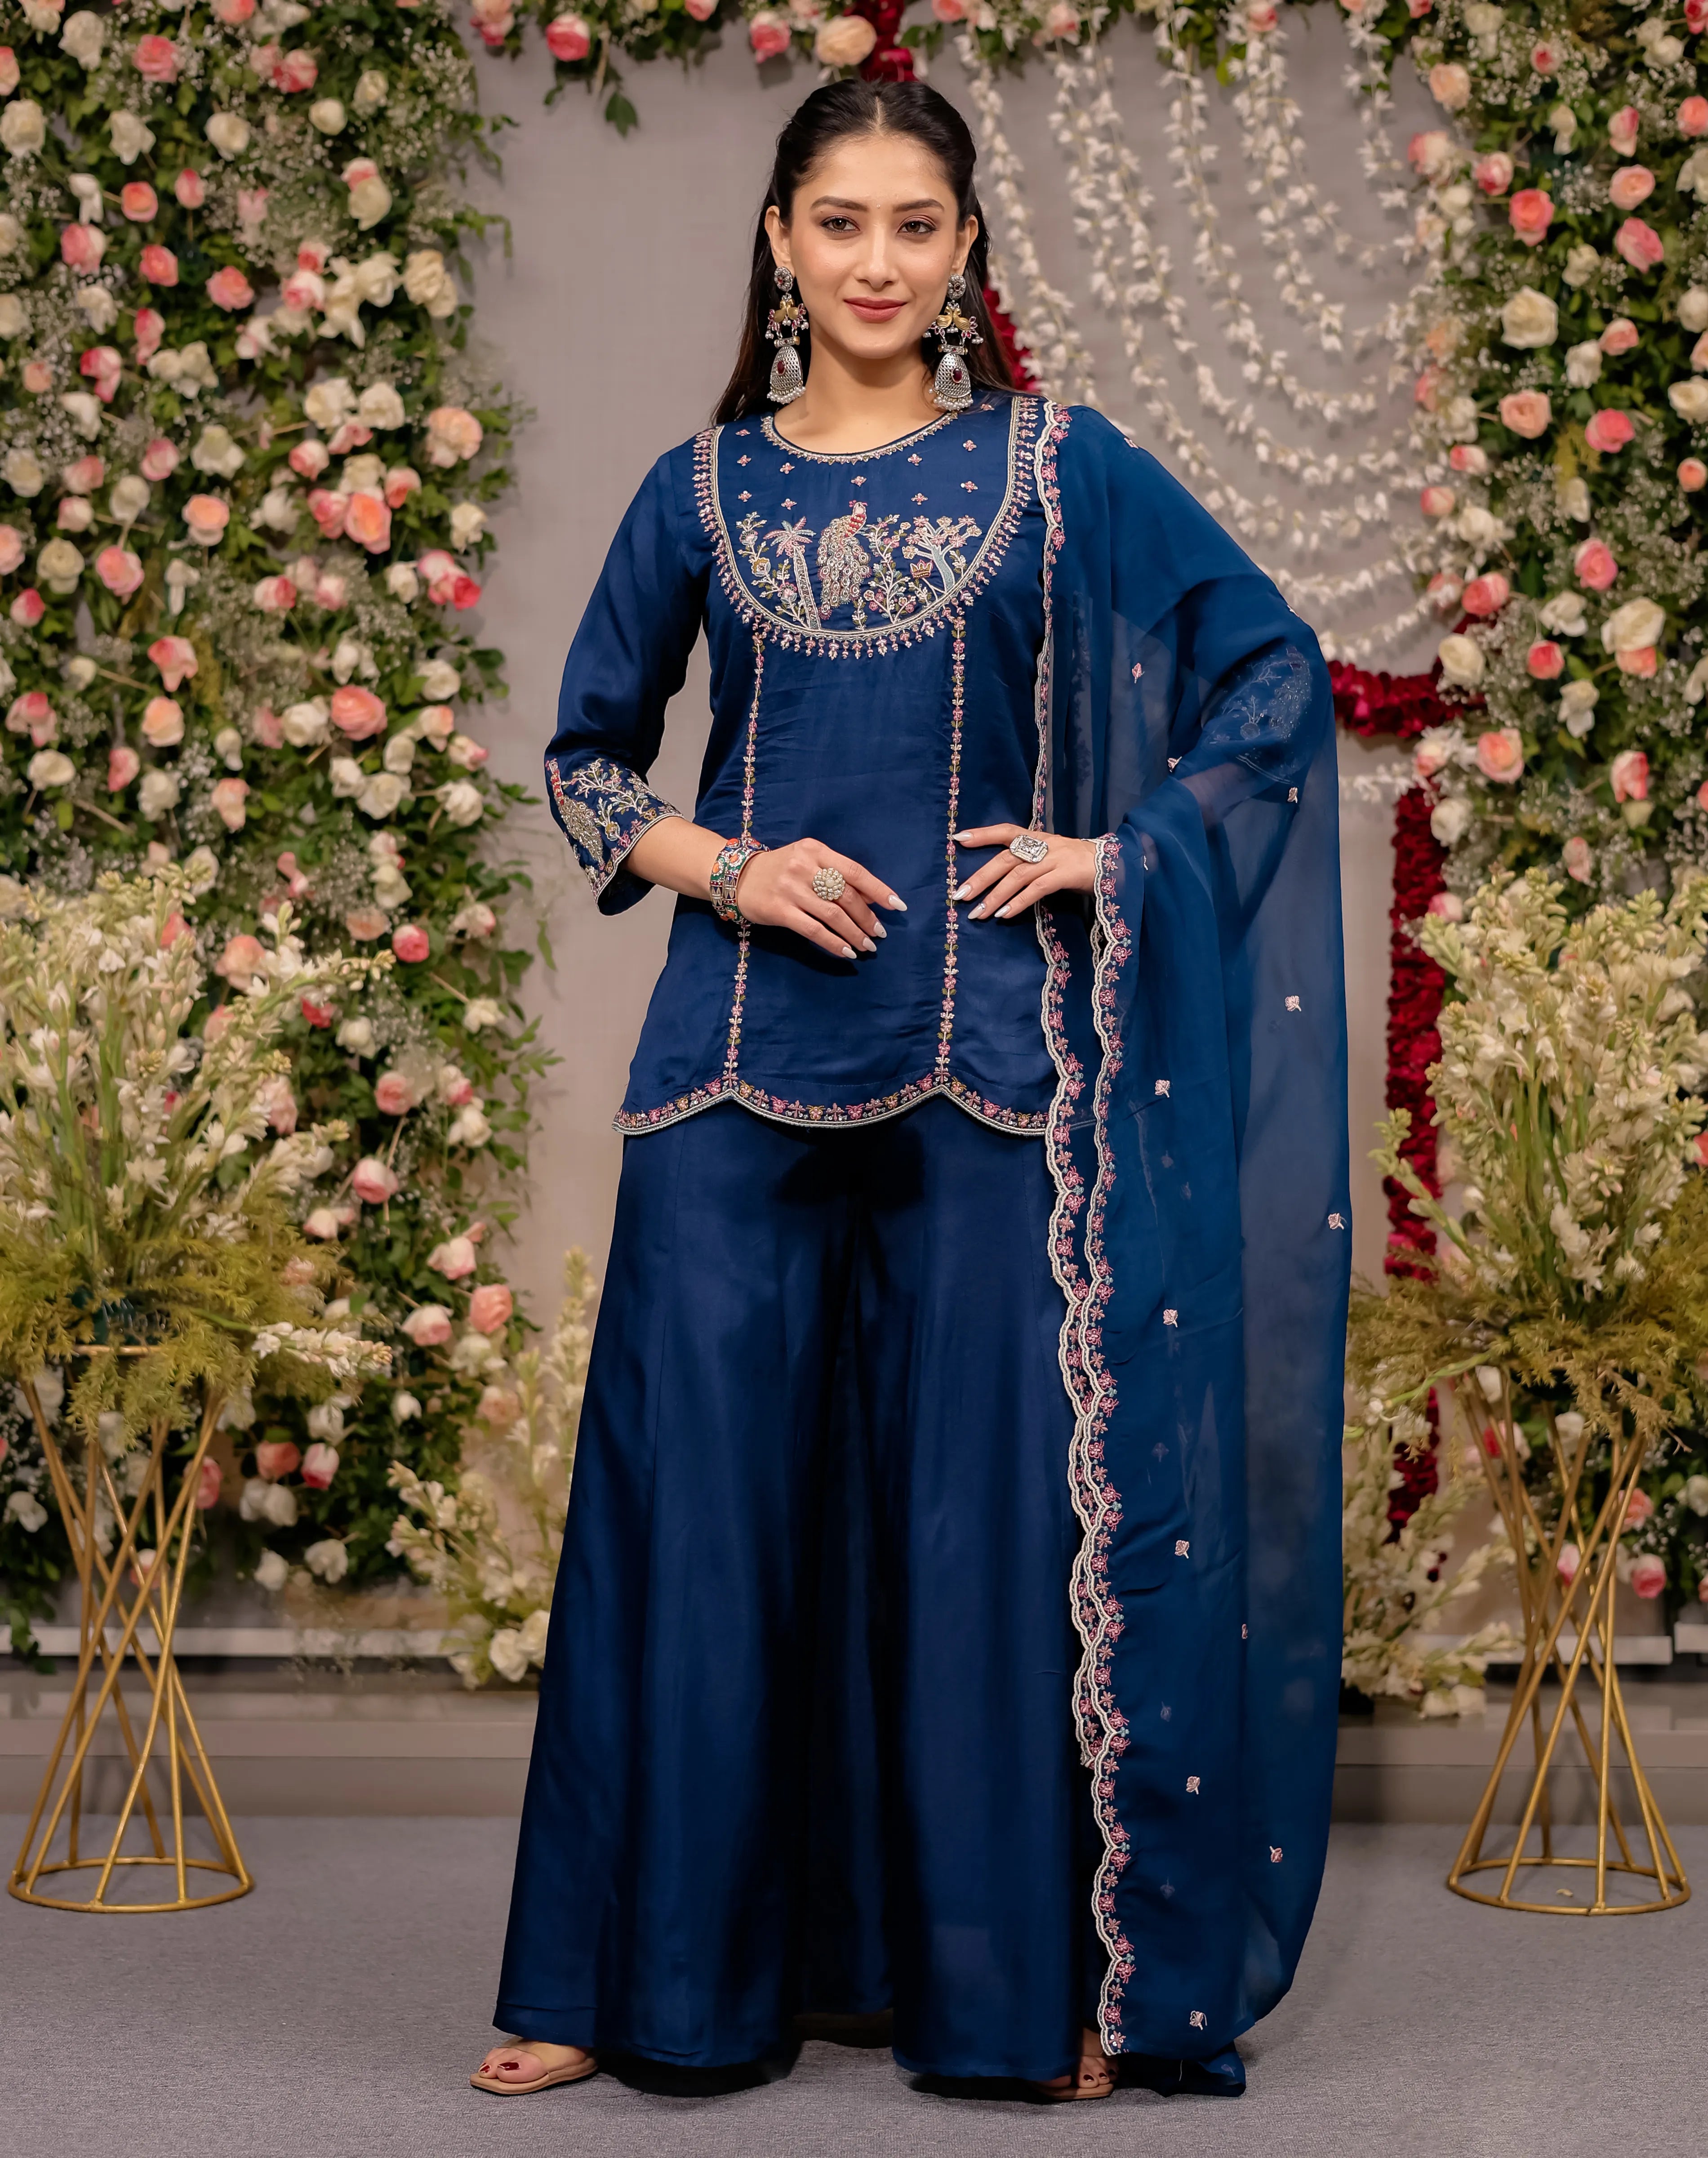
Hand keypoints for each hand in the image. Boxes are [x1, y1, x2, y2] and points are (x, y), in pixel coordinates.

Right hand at [736, 837, 906, 959]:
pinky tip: (846, 951)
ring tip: (867, 946)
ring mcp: (791, 889)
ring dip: (854, 933)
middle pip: (846, 895)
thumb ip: (838, 875)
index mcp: (815, 850)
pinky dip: (834, 943)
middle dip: (867, 917)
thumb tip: (874, 897)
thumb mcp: (809, 861)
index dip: (879, 890)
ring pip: (833, 915)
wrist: (737, 877)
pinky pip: (814, 930)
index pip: (855, 871)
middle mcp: (804, 866)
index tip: (897, 906)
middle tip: (879, 934)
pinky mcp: (779, 910)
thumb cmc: (781, 869)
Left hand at [952, 825, 1099, 917]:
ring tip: (979, 914)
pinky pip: (1038, 889)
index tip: (959, 839)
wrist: (1115, 865)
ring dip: (996, 896)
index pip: (1005, 831)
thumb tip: (997, 881)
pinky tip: (1005, 915)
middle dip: (980, 877)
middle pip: (1005, 858)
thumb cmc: (1076, 865)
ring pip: (1018, 875)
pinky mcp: (1066, 874)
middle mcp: (1044, 845)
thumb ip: (1027, 863)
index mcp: (1037, 838)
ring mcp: (1055, 858)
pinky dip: (1019, 902)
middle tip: (960, 895)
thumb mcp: (1049, 857)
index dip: (983, 834)